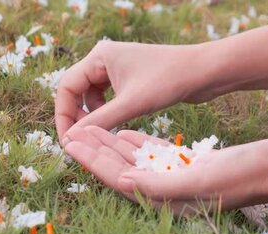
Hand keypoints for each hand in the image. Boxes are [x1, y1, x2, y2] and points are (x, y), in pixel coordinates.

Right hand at [55, 40, 217, 144]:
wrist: (204, 72)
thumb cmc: (168, 82)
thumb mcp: (130, 104)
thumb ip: (98, 122)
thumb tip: (69, 140)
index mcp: (99, 56)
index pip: (66, 88)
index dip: (63, 116)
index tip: (66, 141)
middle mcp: (105, 59)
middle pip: (76, 91)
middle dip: (76, 117)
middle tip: (80, 143)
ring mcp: (118, 68)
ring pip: (92, 97)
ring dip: (92, 117)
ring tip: (99, 137)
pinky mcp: (131, 79)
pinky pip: (108, 99)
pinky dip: (107, 114)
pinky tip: (114, 128)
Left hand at [63, 126, 267, 213]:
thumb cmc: (244, 175)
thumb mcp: (201, 179)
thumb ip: (160, 184)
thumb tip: (122, 183)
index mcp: (168, 202)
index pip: (121, 182)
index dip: (94, 164)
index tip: (71, 145)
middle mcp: (169, 194)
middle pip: (123, 171)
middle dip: (96, 153)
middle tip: (70, 133)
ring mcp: (179, 179)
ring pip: (136, 162)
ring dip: (112, 145)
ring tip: (90, 128)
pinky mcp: (190, 165)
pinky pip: (156, 156)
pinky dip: (138, 144)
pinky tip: (123, 133)